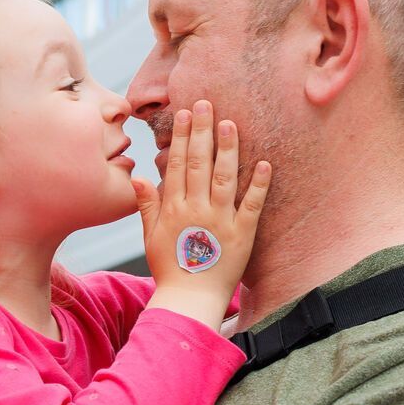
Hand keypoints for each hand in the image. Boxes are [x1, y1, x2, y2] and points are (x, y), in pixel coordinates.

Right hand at [141, 101, 269, 326]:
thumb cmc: (170, 269)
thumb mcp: (150, 237)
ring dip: (227, 149)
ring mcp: (220, 221)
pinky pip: (252, 205)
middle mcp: (196, 210)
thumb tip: (139, 176)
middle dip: (202, 131)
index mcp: (173, 209)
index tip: (184, 113)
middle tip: (206, 103)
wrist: (190, 300)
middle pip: (198, 163)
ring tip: (230, 123)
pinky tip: (264, 163)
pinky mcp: (242, 235)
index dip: (181, 136)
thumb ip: (147, 205)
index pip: (176, 164)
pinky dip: (259, 184)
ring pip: (224, 178)